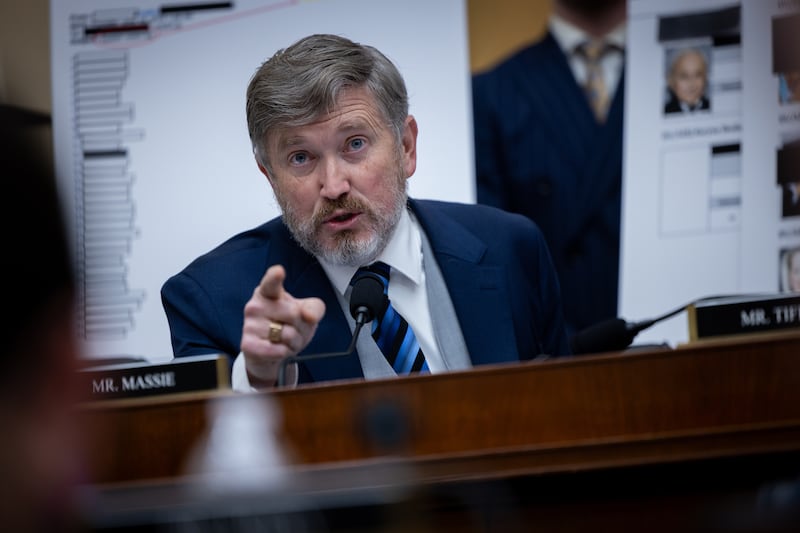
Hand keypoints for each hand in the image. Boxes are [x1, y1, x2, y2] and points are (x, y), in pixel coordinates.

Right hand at [240, 265, 324, 386]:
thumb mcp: (307, 313)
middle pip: (294, 313)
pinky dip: (285, 352)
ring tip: (284, 340)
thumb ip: (314, 308)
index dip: (275, 277)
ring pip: (288, 334)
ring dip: (293, 342)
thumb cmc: (288, 325)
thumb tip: (309, 316)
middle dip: (300, 325)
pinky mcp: (247, 344)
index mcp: (268, 292)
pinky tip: (278, 349)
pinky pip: (277, 350)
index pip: (271, 282)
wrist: (272, 351)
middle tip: (292, 328)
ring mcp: (249, 325)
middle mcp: (255, 305)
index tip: (279, 271)